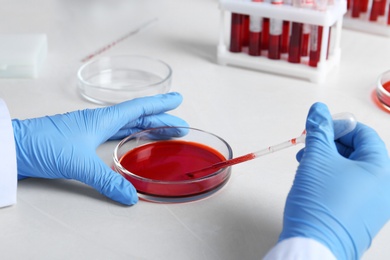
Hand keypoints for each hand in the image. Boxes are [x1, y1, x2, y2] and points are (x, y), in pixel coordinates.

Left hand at [12, 92, 187, 204]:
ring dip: (147, 129)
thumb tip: (130, 196)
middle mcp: (99, 122)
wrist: (16, 147)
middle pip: (137, 118)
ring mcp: (91, 131)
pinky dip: (129, 138)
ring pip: (127, 126)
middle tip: (179, 127)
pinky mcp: (83, 141)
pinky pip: (115, 136)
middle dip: (160, 120)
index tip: (177, 99)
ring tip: (163, 135)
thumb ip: (107, 181)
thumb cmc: (44, 144)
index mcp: (102, 119)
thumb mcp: (80, 164)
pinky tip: (132, 145)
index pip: (138, 108)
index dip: (160, 104)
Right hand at [279, 102, 389, 258]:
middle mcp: (384, 188)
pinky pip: (349, 187)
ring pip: (351, 170)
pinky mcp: (360, 215)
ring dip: (327, 160)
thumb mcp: (317, 158)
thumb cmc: (321, 205)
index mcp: (382, 170)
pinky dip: (331, 178)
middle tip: (309, 144)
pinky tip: (312, 179)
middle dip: (329, 144)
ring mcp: (374, 204)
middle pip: (358, 151)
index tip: (318, 127)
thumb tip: (319, 110)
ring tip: (305, 162)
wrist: (314, 246)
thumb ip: (319, 130)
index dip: (338, 126)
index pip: (363, 134)